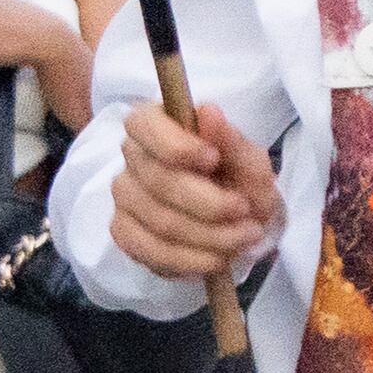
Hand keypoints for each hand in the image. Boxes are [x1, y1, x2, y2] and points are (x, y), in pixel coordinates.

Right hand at [110, 102, 283, 285]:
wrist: (235, 215)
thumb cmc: (236, 175)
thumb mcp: (248, 158)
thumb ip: (232, 140)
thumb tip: (209, 112)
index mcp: (154, 124)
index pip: (143, 125)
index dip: (176, 146)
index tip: (214, 160)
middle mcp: (131, 157)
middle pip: (158, 182)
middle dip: (211, 204)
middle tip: (248, 213)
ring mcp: (124, 197)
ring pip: (159, 222)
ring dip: (209, 236)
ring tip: (245, 237)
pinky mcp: (125, 233)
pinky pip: (149, 252)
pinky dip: (190, 261)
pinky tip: (218, 259)